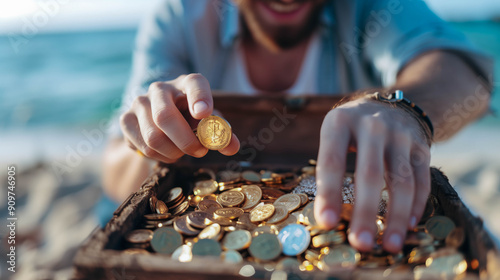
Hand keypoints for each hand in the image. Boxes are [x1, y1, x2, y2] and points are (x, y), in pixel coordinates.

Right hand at [120, 74, 239, 161]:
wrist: (161, 120)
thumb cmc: (192, 119)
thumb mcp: (210, 124)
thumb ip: (222, 134)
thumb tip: (231, 147)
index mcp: (187, 84)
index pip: (194, 84)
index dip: (200, 98)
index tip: (204, 114)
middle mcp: (160, 88)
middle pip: (165, 116)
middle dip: (185, 141)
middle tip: (200, 151)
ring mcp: (139, 102)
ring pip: (153, 137)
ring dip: (173, 152)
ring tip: (183, 152)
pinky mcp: (126, 120)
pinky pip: (142, 146)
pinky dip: (160, 156)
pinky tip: (168, 153)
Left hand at [314, 97, 430, 252]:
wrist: (393, 106)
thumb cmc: (352, 130)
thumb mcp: (334, 135)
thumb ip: (329, 168)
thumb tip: (327, 217)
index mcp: (340, 122)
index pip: (332, 161)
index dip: (329, 193)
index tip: (327, 222)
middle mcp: (372, 125)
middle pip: (370, 174)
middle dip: (365, 212)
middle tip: (360, 243)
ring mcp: (400, 135)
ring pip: (401, 181)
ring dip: (396, 217)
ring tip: (388, 245)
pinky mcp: (422, 146)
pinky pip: (421, 180)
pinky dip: (415, 205)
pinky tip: (407, 225)